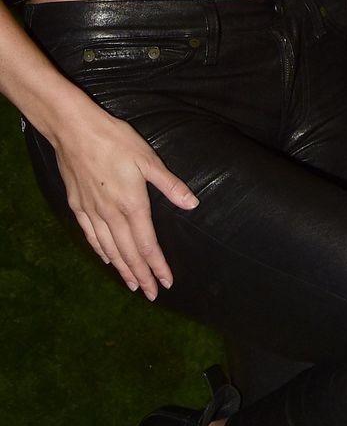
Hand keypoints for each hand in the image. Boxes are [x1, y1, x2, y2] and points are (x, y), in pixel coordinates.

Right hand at [50, 104, 198, 298]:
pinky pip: (91, 236)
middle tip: (152, 294)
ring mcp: (91, 212)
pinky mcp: (78, 206)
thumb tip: (192, 204)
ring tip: (133, 285)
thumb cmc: (116, 141)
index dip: (158, 266)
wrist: (74, 130)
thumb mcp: (149, 160)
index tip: (167, 282)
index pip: (147, 245)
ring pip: (109, 249)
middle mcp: (111, 215)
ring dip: (122, 269)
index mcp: (132, 205)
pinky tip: (106, 259)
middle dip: (142, 275)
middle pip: (128, 254)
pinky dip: (100, 251)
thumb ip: (170, 185)